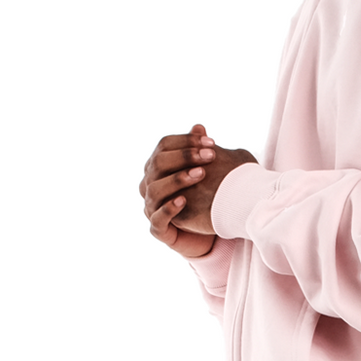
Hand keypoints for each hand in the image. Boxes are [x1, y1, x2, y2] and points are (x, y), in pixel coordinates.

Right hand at [138, 133, 257, 255]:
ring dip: (178, 180)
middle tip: (210, 156)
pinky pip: (157, 220)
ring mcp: (152, 208)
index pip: (164, 146)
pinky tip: (184, 201)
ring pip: (155, 190)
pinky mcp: (159, 230)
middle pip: (157, 164)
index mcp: (157, 168)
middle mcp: (150, 186)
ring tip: (201, 174)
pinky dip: (168, 209)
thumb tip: (199, 126)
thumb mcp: (205, 172)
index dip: (186, 141)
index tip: (211, 141)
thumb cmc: (204, 198)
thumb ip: (198, 151)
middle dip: (185, 157)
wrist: (208, 233)